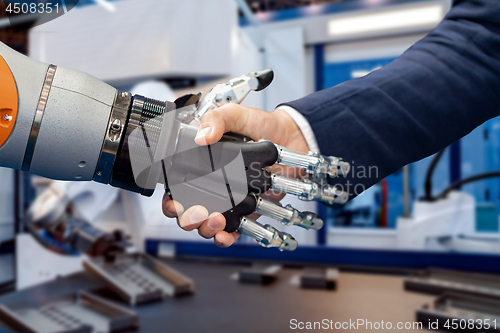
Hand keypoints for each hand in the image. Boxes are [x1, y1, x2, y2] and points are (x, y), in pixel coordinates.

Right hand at [162, 104, 308, 247]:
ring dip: (206, 228)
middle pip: (187, 212)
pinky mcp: (247, 211)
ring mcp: (229, 200)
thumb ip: (217, 120)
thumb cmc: (261, 125)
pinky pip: (232, 230)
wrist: (292, 137)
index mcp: (201, 165)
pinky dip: (225, 238)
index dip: (170, 199)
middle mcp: (212, 186)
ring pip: (206, 225)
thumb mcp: (235, 114)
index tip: (174, 203)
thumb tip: (202, 137)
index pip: (176, 187)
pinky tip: (224, 235)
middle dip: (187, 219)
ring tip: (216, 220)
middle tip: (197, 213)